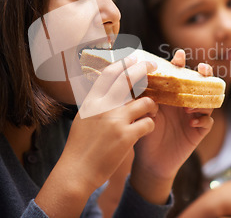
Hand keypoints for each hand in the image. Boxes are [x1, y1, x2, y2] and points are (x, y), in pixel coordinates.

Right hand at [59, 55, 159, 191]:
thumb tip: (104, 89)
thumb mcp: (83, 118)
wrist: (77, 171)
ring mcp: (115, 120)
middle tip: (153, 66)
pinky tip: (145, 130)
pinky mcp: (126, 136)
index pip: (109, 74)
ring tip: (152, 111)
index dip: (124, 63)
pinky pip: (148, 123)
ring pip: (145, 102)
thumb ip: (95, 103)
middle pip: (128, 79)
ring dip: (152, 106)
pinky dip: (150, 125)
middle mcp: (103, 106)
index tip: (134, 59)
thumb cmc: (80, 147)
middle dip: (143, 69)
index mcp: (92, 101)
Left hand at [131, 49, 214, 202]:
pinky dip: (202, 119)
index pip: (179, 74)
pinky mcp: (199, 131)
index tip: (179, 55)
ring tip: (189, 104)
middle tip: (201, 69)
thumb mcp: (140, 112)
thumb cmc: (143, 133)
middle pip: (200, 83)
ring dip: (202, 99)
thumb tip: (134, 77)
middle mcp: (185, 102)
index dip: (181, 63)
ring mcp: (194, 116)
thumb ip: (140, 96)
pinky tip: (191, 121)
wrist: (150, 161)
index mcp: (171, 94)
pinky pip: (207, 122)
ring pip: (208, 100)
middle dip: (204, 73)